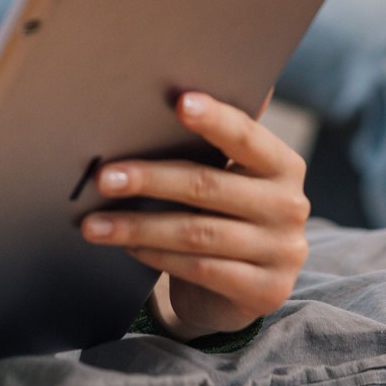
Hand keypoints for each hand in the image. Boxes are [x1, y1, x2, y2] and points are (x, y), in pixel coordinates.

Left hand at [80, 92, 309, 340]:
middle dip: (149, 179)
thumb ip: (212, 145)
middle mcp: (290, 205)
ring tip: (95, 224)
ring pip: (196, 233)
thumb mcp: (228, 178)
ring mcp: (281, 251)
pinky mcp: (265, 291)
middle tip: (103, 178)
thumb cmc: (224, 216)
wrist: (244, 290)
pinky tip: (127, 247)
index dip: (214, 118)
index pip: (246, 136)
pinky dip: (156, 256)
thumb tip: (172, 94)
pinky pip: (198, 268)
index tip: (179, 102)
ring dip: (138, 226)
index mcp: (283, 165)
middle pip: (207, 186)